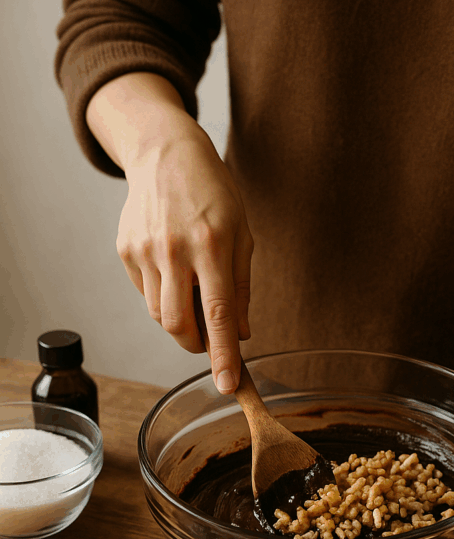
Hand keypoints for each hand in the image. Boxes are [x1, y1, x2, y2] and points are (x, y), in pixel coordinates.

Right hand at [116, 120, 252, 392]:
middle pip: (179, 324)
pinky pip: (145, 293)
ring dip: (180, 320)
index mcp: (213, 246)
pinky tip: (172, 269)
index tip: (227, 385)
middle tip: (210, 339)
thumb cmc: (213, 194)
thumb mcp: (242, 235)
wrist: (165, 153)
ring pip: (160, 314)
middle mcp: (175, 249)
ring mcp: (145, 250)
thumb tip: (240, 334)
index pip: (218, 313)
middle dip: (196, 344)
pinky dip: (163, 295)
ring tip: (192, 290)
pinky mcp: (126, 250)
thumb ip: (241, 288)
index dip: (223, 355)